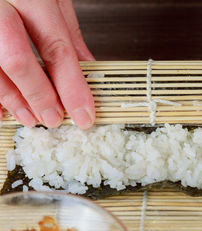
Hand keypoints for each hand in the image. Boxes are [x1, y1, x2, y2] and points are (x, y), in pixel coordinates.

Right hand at [0, 0, 94, 128]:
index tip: (85, 114)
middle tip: (54, 119)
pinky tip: (4, 106)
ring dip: (13, 100)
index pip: (57, 48)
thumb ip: (68, 33)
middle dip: (40, 97)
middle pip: (18, 60)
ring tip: (31, 117)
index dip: (73, 87)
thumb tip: (88, 69)